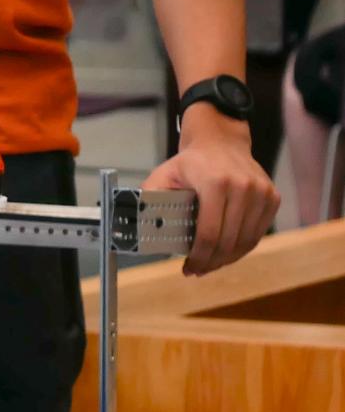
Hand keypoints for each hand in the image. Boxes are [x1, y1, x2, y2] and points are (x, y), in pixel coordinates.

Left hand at [143, 106, 279, 274]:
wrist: (220, 141)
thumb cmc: (190, 162)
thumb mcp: (164, 174)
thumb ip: (151, 197)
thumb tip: (140, 224)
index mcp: (215, 182)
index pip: (209, 233)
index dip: (199, 256)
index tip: (189, 268)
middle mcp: (243, 188)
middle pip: (229, 241)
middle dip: (212, 261)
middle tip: (198, 269)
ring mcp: (262, 193)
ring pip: (246, 241)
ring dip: (228, 258)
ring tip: (210, 264)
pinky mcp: (272, 198)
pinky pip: (258, 233)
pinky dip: (242, 247)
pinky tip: (227, 252)